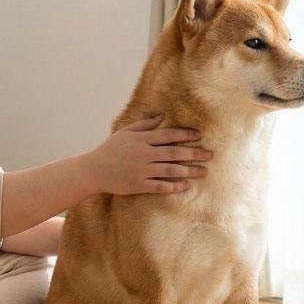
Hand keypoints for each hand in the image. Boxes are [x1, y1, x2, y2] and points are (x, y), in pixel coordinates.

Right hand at [82, 115, 210, 194]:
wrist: (93, 170)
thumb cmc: (110, 150)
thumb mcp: (125, 133)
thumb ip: (144, 125)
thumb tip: (162, 117)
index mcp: (141, 139)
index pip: (168, 135)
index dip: (185, 135)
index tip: (200, 136)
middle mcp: (143, 154)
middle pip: (173, 153)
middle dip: (193, 153)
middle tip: (210, 154)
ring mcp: (141, 171)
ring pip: (170, 170)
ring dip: (189, 171)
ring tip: (204, 171)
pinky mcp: (138, 185)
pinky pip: (159, 186)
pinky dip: (173, 186)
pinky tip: (186, 186)